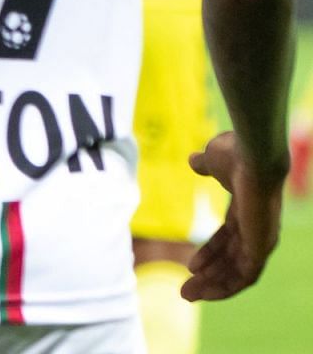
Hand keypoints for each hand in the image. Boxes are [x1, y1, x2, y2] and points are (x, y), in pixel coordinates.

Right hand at [183, 130, 284, 300]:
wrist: (253, 154)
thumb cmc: (236, 153)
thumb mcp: (213, 161)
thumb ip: (205, 165)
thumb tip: (194, 160)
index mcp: (246, 211)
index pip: (228, 240)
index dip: (208, 254)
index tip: (190, 266)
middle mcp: (257, 229)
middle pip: (232, 261)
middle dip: (209, 277)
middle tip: (185, 291)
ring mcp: (262, 239)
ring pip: (239, 273)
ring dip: (214, 286)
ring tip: (188, 294)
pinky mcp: (262, 246)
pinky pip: (247, 275)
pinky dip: (227, 285)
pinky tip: (207, 291)